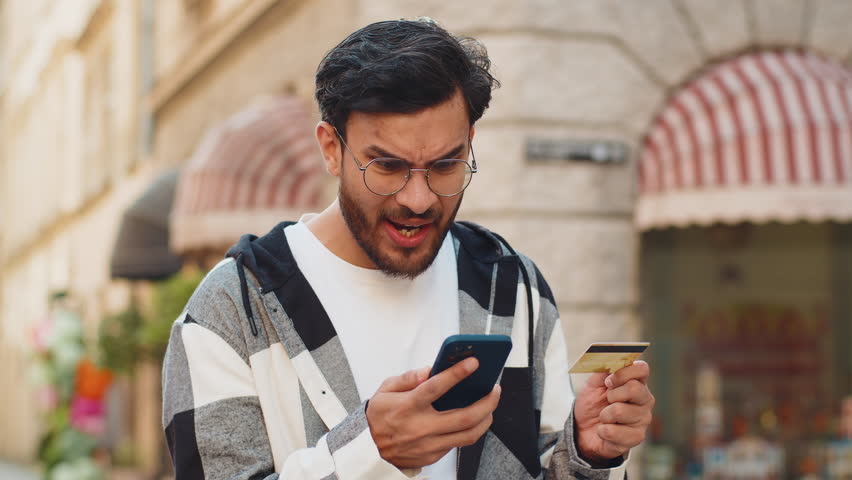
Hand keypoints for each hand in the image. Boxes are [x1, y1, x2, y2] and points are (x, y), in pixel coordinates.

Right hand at [366, 358, 501, 468]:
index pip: (436, 388)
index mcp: (408, 407)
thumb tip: (431, 369)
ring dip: (486, 418)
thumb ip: (408, 378)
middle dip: (486, 401)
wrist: (368, 450)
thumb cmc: (378, 417)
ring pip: (468, 435)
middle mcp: (421, 427)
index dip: (457, 374)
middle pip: (464, 417)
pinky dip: (470, 430)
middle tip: (495, 389)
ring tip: (490, 405)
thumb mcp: (385, 390)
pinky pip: (458, 444)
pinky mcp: (433, 456)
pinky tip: (475, 419)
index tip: (474, 363)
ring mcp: (429, 445)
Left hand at [573, 360, 653, 463]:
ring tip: (604, 417)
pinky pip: (615, 432)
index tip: (608, 381)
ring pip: (620, 411)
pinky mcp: (637, 437)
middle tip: (606, 400)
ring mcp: (643, 419)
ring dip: (604, 414)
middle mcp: (644, 400)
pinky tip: (604, 430)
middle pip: (635, 389)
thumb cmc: (592, 404)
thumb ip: (603, 368)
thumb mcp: (593, 383)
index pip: (642, 369)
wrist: (583, 430)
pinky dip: (603, 430)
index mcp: (636, 382)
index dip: (623, 372)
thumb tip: (612, 355)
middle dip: (612, 394)